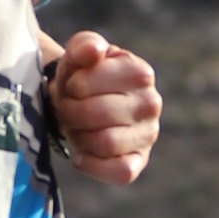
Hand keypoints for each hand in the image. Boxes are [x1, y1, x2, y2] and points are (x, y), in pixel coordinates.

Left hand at [48, 30, 160, 184]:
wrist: (86, 103)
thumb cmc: (83, 76)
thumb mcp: (80, 54)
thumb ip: (84, 45)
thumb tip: (95, 52)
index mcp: (140, 72)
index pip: (88, 86)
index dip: (71, 88)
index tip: (71, 86)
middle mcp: (151, 103)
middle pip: (94, 114)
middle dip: (71, 113)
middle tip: (67, 109)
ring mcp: (148, 134)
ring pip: (105, 143)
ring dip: (79, 137)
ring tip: (75, 127)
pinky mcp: (139, 161)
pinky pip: (120, 172)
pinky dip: (93, 165)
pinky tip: (80, 155)